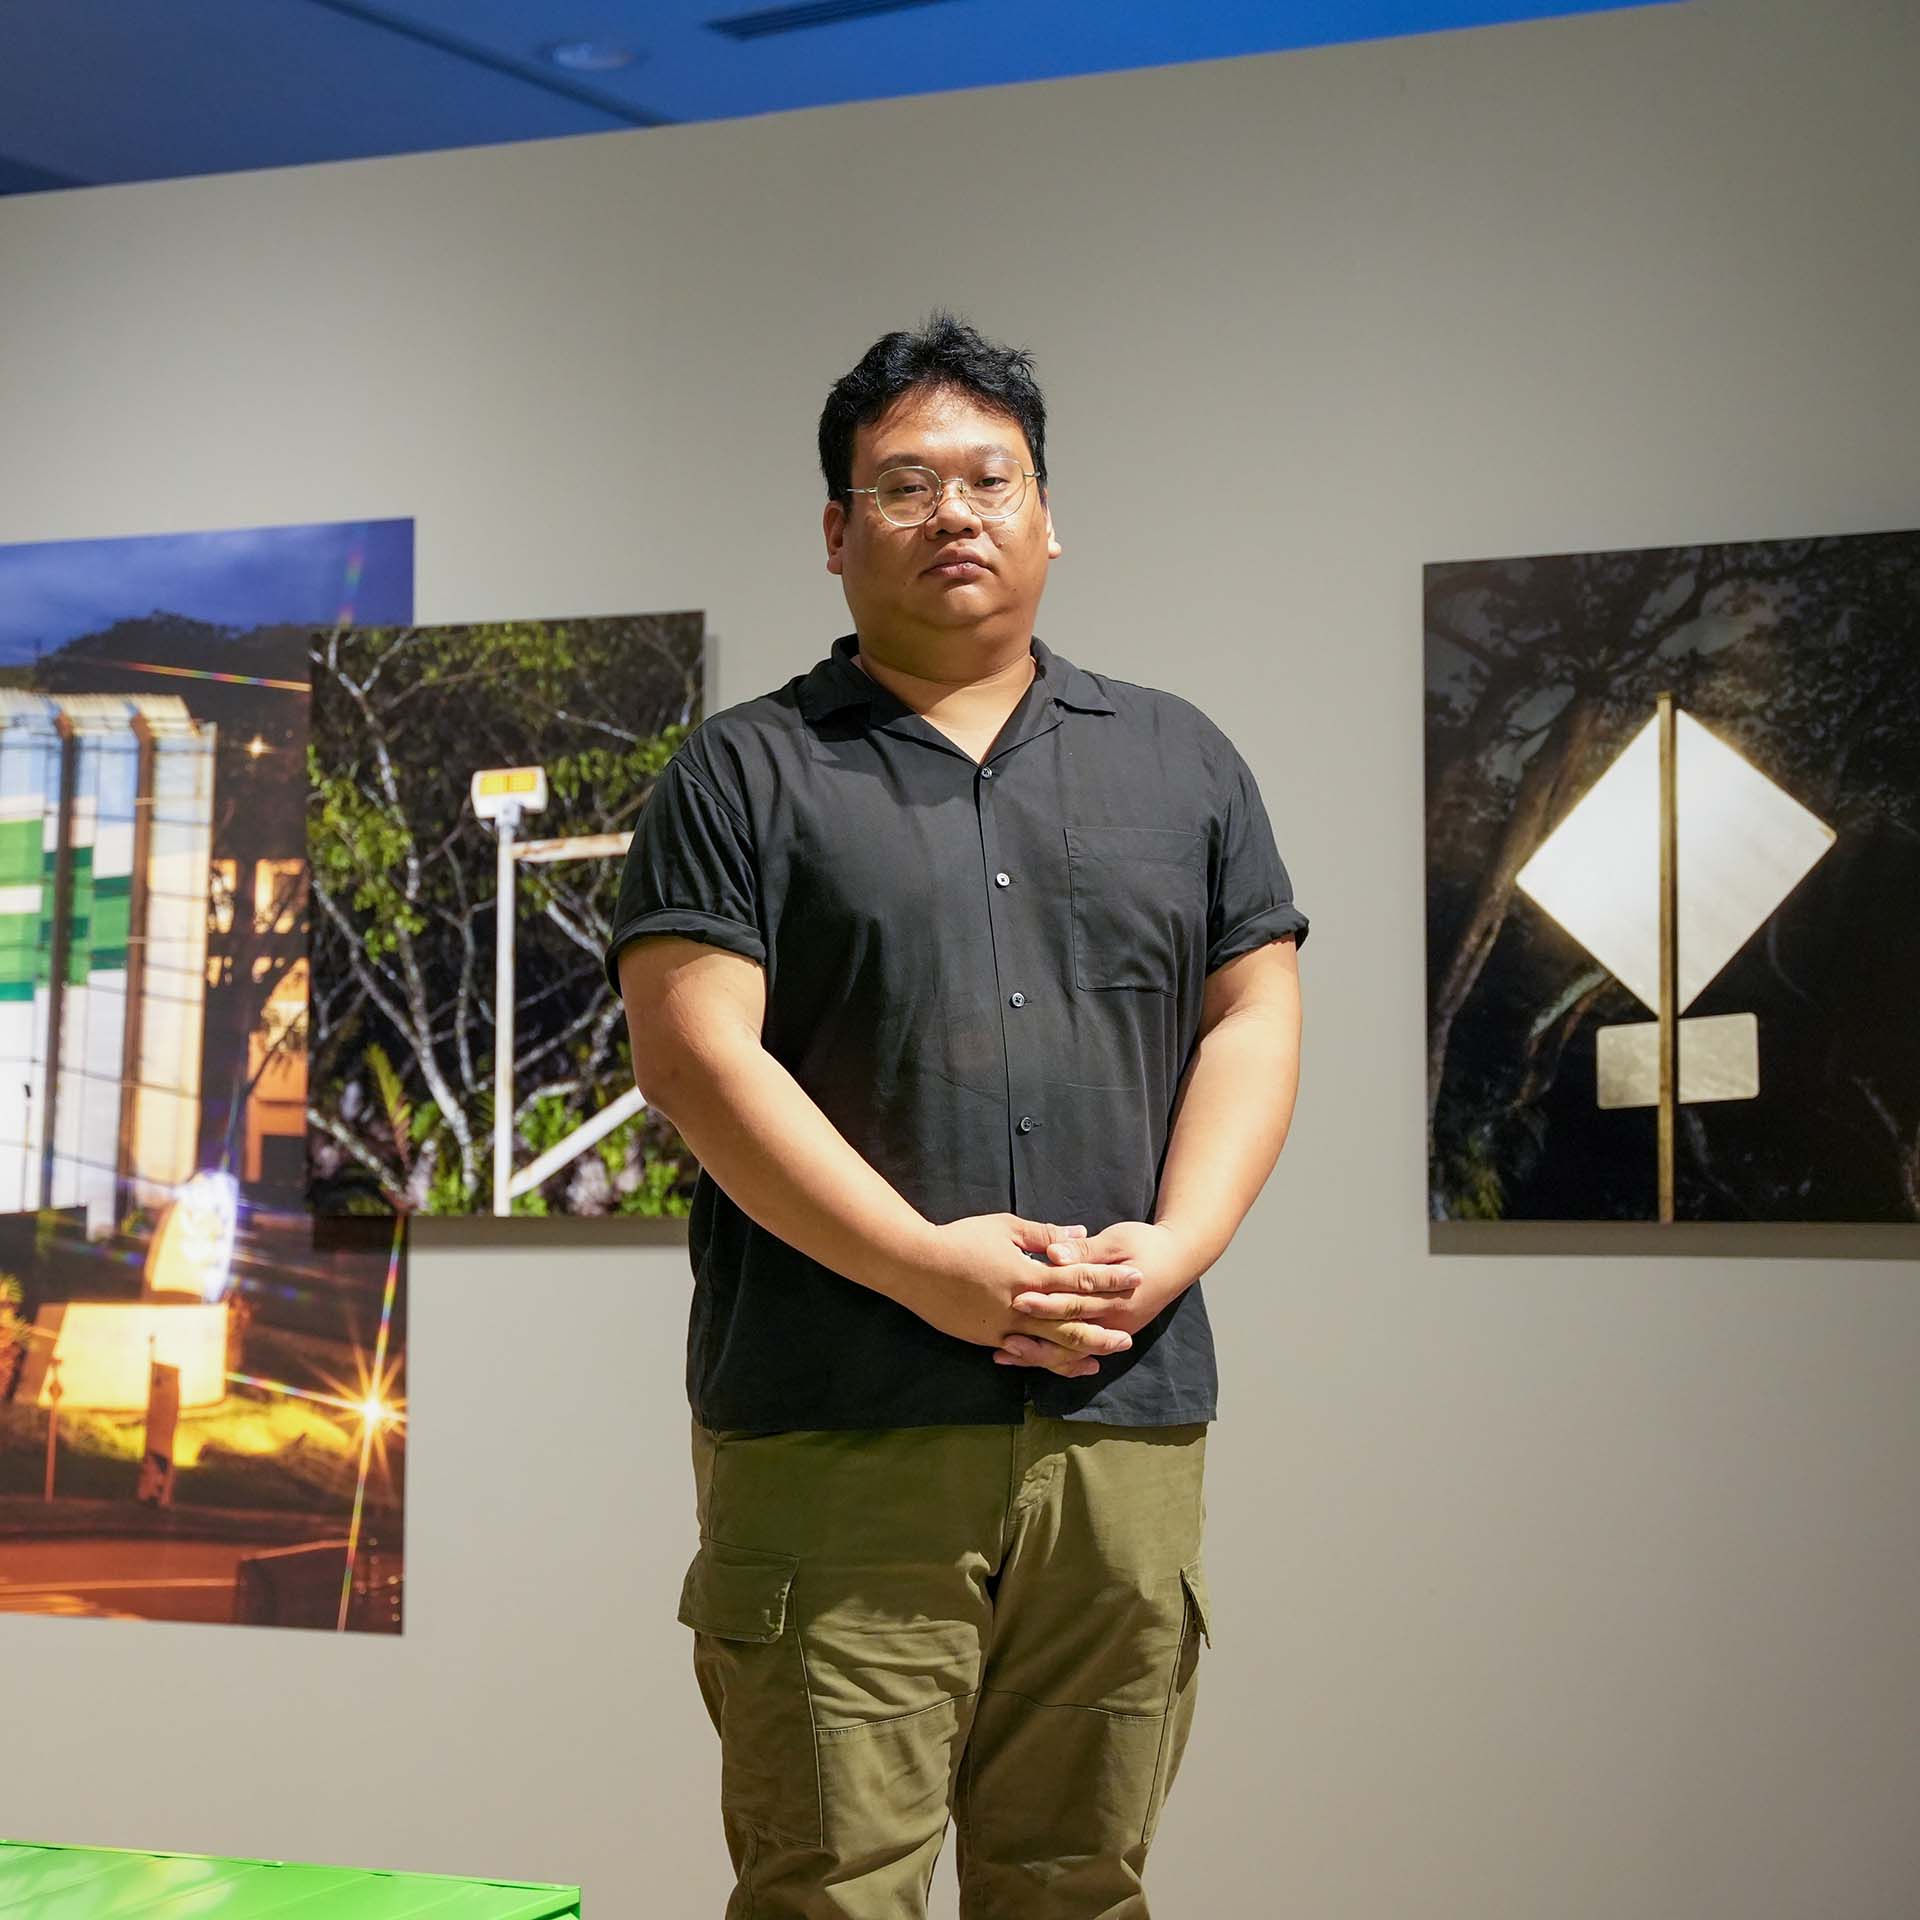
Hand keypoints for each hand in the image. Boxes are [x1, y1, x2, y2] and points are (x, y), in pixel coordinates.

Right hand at [907, 1214, 1144, 1379]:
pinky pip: (1023, 1353)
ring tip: (1102, 1358)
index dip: (1108, 1280)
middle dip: (1103, 1327)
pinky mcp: (988, 1338)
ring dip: (1079, 1352)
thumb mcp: (1004, 1227)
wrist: (916, 1266)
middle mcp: (1021, 1306)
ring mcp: (1004, 1327)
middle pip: (1071, 1320)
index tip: (1135, 1278)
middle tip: (1129, 1335)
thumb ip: (1044, 1234)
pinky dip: (1044, 1360)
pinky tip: (1059, 1364)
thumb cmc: (960, 1239)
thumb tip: (1079, 1233)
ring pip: (1050, 1345)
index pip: (1078, 1279)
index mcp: (1028, 1275)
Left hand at [992, 1221, 1196, 1369]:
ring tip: (1005, 1354)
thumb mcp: (1117, 1240)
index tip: (1018, 1299)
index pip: (1076, 1302)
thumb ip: (1084, 1250)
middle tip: (1003, 1337)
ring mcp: (1112, 1332)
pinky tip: (1025, 1357)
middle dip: (1035, 1336)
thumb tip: (1054, 1255)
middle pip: (1069, 1334)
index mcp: (1117, 1297)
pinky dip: (1051, 1358)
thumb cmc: (1146, 1244)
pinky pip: (1077, 1353)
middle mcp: (1116, 1322)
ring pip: (1071, 1352)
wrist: (1179, 1260)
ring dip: (1037, 1354)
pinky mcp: (1108, 1335)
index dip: (1046, 1302)